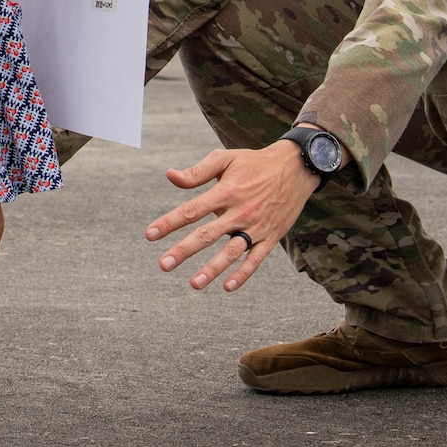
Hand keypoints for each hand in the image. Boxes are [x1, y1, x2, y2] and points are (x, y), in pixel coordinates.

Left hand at [146, 141, 318, 292]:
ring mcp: (256, 226)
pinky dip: (243, 274)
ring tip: (194, 284)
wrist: (296, 168)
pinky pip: (255, 259)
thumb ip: (197, 171)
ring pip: (231, 252)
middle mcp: (239, 212)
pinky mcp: (270, 237)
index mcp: (225, 192)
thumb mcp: (225, 159)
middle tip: (163, 264)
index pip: (192, 210)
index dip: (169, 222)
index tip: (150, 234)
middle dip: (184, 251)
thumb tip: (170, 176)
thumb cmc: (254, 163)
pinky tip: (227, 287)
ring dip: (212, 269)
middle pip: (207, 235)